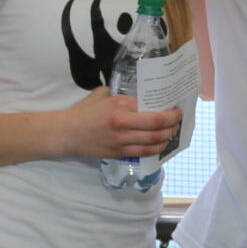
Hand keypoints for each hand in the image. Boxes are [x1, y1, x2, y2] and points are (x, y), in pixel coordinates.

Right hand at [57, 88, 181, 160]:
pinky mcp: (118, 153)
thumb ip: (120, 96)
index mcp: (119, 105)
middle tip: (179, 119)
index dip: (165, 108)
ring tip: (173, 132)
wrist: (67, 133)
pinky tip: (161, 145)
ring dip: (167, 136)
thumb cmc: (83, 112)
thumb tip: (137, 96)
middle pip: (157, 124)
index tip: (173, 106)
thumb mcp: (102, 94)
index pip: (149, 106)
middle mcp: (122, 123)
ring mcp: (121, 140)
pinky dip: (155, 149)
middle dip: (173, 122)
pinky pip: (143, 152)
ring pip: (153, 140)